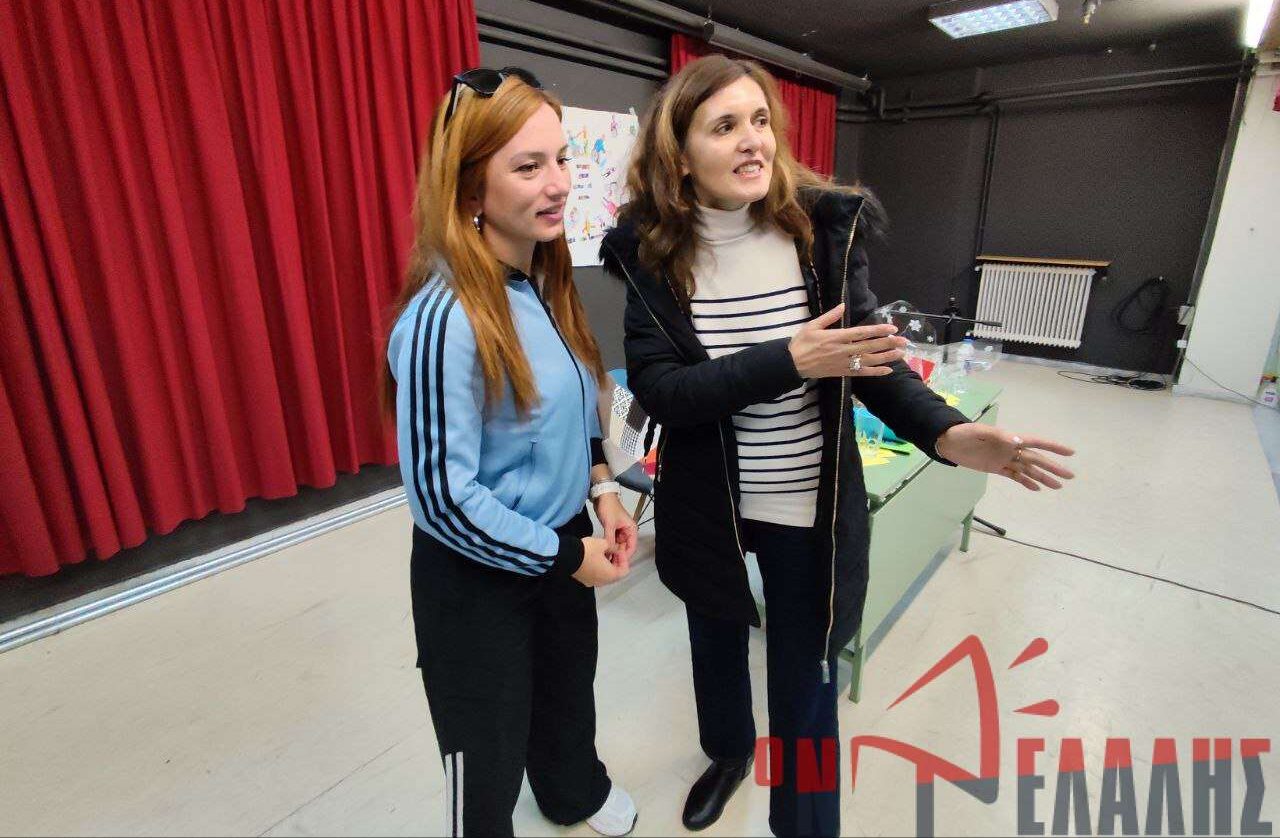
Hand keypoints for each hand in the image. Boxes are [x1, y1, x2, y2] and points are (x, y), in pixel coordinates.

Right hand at [572, 537, 628, 586]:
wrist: (566, 555)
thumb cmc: (587, 551)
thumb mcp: (603, 544)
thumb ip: (613, 547)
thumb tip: (616, 549)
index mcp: (610, 575)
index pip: (624, 570)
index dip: (624, 559)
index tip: (619, 549)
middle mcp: (602, 582)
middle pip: (615, 574)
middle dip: (616, 561)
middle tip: (614, 550)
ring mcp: (592, 582)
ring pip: (605, 575)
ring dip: (607, 565)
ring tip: (605, 552)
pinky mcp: (584, 580)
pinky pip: (595, 575)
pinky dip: (599, 568)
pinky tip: (595, 557)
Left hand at [593, 493, 637, 571]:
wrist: (601, 496)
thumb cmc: (609, 507)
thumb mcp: (609, 524)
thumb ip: (610, 538)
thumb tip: (609, 552)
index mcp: (631, 529)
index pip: (632, 547)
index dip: (626, 556)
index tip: (618, 563)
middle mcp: (627, 532)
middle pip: (625, 547)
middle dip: (619, 555)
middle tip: (611, 565)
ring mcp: (620, 532)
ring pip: (618, 545)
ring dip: (614, 552)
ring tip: (607, 560)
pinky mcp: (613, 531)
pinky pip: (613, 541)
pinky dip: (610, 546)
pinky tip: (605, 553)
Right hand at [788, 304, 908, 378]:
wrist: (792, 364)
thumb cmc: (801, 343)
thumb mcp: (813, 325)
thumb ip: (830, 316)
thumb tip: (843, 306)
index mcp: (837, 337)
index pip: (862, 333)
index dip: (878, 330)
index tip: (892, 328)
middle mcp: (843, 351)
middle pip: (870, 347)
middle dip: (888, 343)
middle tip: (904, 340)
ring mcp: (844, 363)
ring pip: (869, 360)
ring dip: (886, 357)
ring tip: (901, 353)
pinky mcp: (842, 372)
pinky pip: (862, 373)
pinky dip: (876, 372)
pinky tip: (888, 370)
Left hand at [935, 424, 1075, 490]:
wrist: (948, 442)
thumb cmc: (964, 433)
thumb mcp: (980, 432)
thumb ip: (999, 436)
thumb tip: (1018, 441)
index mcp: (1009, 439)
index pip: (1036, 443)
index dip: (1053, 447)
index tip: (1070, 453)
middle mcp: (1010, 449)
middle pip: (1036, 459)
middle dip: (1053, 467)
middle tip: (1070, 476)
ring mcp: (1004, 459)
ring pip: (1028, 469)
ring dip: (1043, 477)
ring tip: (1058, 486)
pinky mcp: (996, 468)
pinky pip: (1014, 476)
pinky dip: (1026, 482)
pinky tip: (1037, 488)